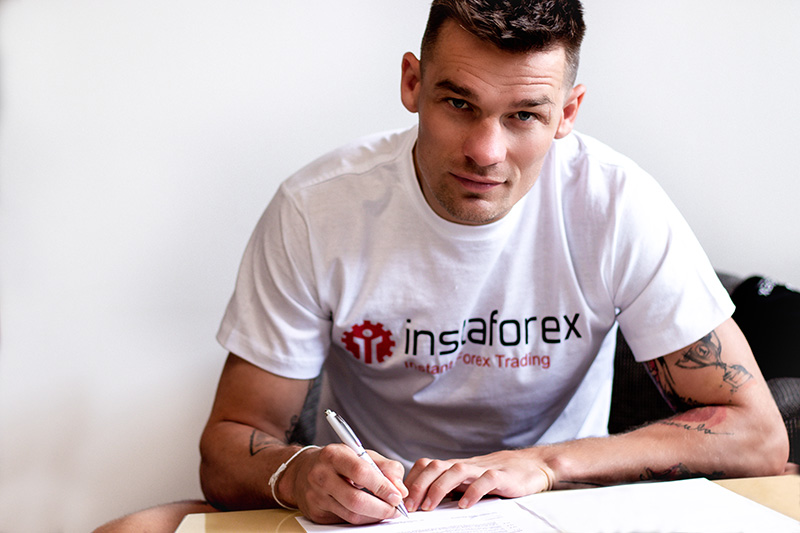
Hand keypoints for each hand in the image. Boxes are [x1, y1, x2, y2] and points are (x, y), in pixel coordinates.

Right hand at [283, 444, 407, 523]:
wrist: (302, 471)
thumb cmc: (337, 461)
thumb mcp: (360, 454)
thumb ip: (385, 467)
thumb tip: (400, 488)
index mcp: (333, 455)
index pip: (361, 472)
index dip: (382, 486)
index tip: (398, 495)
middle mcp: (321, 475)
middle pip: (356, 499)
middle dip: (382, 508)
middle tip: (396, 509)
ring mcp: (316, 496)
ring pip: (352, 515)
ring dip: (374, 516)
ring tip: (387, 511)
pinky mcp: (316, 513)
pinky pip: (345, 521)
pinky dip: (363, 519)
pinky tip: (370, 513)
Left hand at [403, 449, 553, 511]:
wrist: (531, 465)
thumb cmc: (497, 477)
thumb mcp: (470, 482)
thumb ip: (451, 489)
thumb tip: (424, 505)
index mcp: (455, 467)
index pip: (426, 466)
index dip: (412, 480)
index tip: (401, 499)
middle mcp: (466, 465)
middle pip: (435, 466)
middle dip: (419, 486)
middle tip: (410, 506)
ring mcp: (483, 469)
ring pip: (455, 470)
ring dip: (438, 488)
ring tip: (429, 507)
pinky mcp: (502, 476)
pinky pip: (485, 481)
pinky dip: (472, 492)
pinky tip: (463, 505)